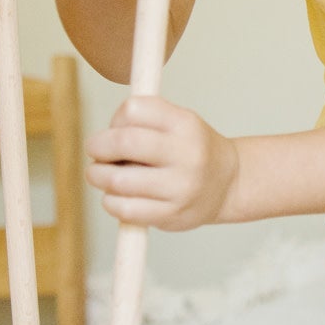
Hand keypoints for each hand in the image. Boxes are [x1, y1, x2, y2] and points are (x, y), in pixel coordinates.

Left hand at [85, 96, 240, 230]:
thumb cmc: (192, 150)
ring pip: (117, 180)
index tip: (116, 129)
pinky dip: (110, 202)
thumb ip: (143, 119)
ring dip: (98, 176)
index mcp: (185, 124)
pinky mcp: (171, 214)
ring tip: (102, 176)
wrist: (229, 184)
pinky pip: (125, 209)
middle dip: (97, 146)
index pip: (132, 109)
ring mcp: (179, 187)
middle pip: (122, 142)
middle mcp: (186, 154)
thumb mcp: (179, 121)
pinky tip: (116, 197)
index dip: (115, 119)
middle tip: (95, 151)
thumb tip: (101, 137)